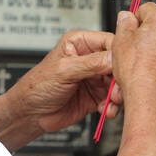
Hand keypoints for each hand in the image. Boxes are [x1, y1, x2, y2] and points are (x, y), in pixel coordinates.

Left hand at [7, 29, 123, 134]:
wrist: (30, 114)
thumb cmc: (37, 86)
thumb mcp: (63, 70)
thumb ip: (90, 64)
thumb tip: (114, 58)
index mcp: (80, 43)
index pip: (109, 42)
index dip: (120, 54)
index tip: (125, 67)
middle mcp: (90, 59)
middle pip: (117, 64)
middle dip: (120, 79)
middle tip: (118, 91)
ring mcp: (94, 78)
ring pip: (117, 83)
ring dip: (118, 95)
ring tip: (112, 102)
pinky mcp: (96, 96)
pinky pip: (112, 100)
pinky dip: (112, 106)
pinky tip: (106, 111)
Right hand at [111, 2, 155, 106]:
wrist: (151, 97)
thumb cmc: (137, 71)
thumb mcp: (120, 40)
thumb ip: (125, 22)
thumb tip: (127, 16)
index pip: (147, 9)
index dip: (136, 20)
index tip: (131, 30)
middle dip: (151, 34)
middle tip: (137, 50)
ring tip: (147, 63)